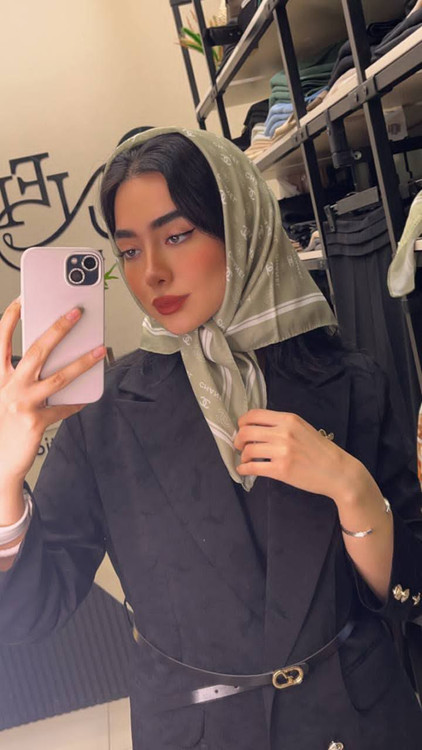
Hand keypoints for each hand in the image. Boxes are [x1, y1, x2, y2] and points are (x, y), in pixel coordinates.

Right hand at [0, 297, 105, 483]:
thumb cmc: (5, 423)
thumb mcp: (7, 394)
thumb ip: (23, 375)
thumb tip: (57, 356)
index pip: (1, 338)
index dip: (11, 316)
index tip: (24, 298)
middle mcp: (9, 386)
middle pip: (36, 350)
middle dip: (58, 328)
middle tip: (76, 313)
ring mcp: (22, 404)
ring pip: (58, 377)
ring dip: (82, 362)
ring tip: (99, 351)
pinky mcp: (36, 422)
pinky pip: (64, 407)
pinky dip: (78, 401)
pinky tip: (89, 394)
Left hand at [234, 409, 366, 502]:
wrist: (338, 471)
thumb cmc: (321, 450)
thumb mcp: (302, 428)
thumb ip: (282, 425)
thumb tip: (257, 428)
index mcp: (288, 419)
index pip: (254, 415)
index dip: (242, 422)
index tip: (241, 429)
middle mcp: (283, 432)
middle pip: (246, 432)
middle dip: (238, 440)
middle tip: (239, 446)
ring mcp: (282, 451)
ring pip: (248, 450)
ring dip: (243, 456)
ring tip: (246, 459)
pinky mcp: (281, 470)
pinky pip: (253, 468)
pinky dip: (244, 469)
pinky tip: (243, 470)